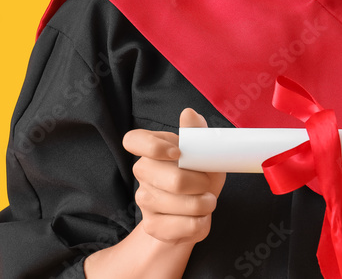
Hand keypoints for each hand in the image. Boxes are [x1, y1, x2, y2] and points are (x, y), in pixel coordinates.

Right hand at [122, 108, 225, 245]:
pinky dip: (198, 224)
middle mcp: (143, 172)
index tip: (178, 152)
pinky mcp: (152, 225)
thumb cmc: (199, 176)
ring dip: (202, 204)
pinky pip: (179, 226)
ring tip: (207, 201)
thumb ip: (197, 133)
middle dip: (199, 183)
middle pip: (169, 178)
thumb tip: (188, 114)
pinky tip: (199, 218)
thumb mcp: (205, 154)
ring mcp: (144, 200)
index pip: (133, 140)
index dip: (153, 146)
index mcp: (152, 149)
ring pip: (176, 203)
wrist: (195, 212)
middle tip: (207, 184)